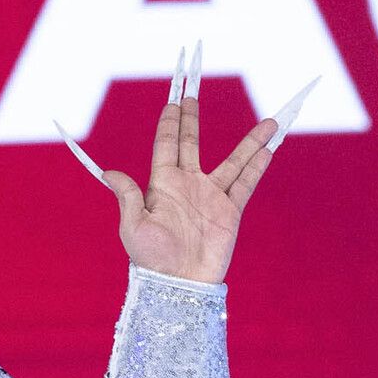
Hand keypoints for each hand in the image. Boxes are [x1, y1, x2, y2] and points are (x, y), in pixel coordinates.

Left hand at [57, 46, 317, 284]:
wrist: (178, 286)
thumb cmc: (151, 260)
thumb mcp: (133, 227)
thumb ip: (127, 197)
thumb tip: (107, 172)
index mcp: (161, 184)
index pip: (166, 144)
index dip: (169, 122)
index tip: (173, 100)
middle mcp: (187, 184)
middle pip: (192, 142)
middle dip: (191, 118)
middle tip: (193, 91)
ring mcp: (210, 197)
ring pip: (233, 160)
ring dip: (250, 141)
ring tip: (269, 121)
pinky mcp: (229, 212)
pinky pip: (247, 183)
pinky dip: (258, 165)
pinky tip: (270, 147)